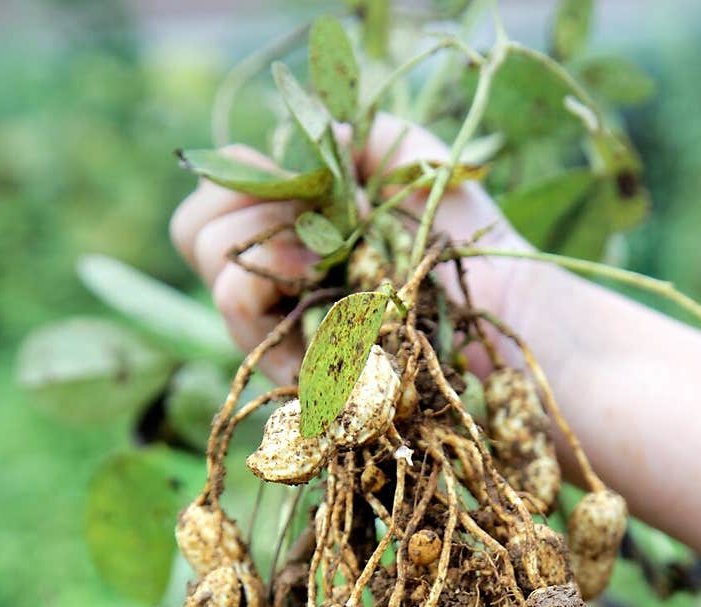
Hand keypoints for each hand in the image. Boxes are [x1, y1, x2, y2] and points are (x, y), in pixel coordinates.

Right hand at [170, 114, 529, 382]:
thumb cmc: (461, 234)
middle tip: (311, 225)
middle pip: (196, 240)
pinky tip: (323, 290)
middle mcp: (276, 282)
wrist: (503, 302)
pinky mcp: (303, 377)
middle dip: (243, 214)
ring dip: (262, 256)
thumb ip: (355, 135)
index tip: (294, 183)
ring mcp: (285, 333)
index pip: (211, 202)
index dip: (235, 181)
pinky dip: (275, 301)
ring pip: (220, 289)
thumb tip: (307, 137)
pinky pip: (251, 335)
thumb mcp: (411, 159)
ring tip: (321, 259)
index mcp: (288, 229)